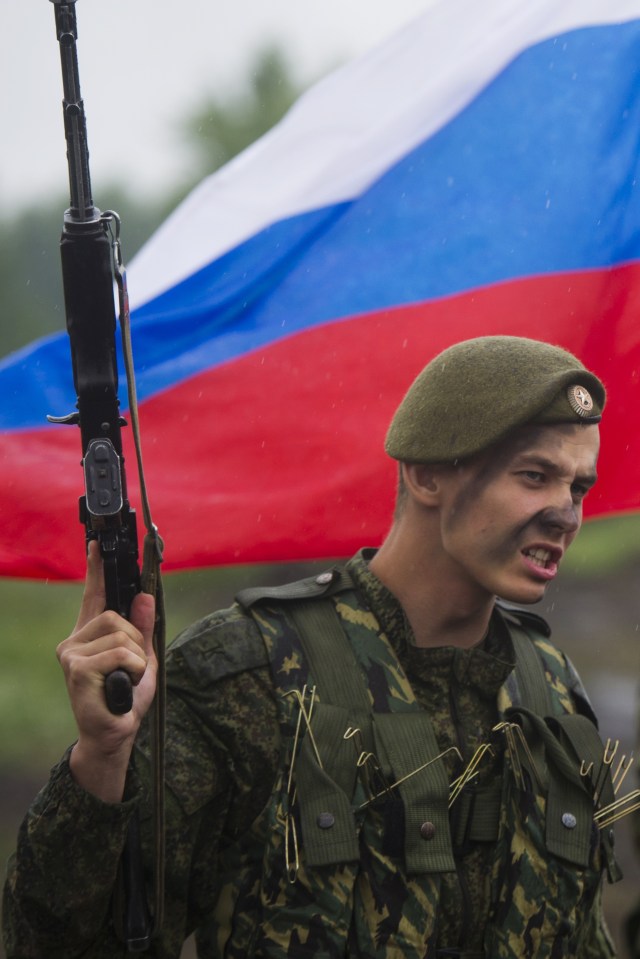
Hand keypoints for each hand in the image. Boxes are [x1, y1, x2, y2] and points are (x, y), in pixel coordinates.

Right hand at [57, 541, 156, 799]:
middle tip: (132, 666)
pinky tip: (123, 685)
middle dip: (136, 640)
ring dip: (136, 657)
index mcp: (89, 635)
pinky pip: (120, 652)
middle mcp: (74, 641)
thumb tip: (143, 596)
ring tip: (126, 679)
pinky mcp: (77, 669)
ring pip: (120, 634)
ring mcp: (72, 654)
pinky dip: (133, 667)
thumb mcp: (143, 658)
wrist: (113, 735)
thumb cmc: (125, 699)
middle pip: (116, 615)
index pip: (93, 595)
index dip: (96, 569)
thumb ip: (142, 629)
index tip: (97, 545)